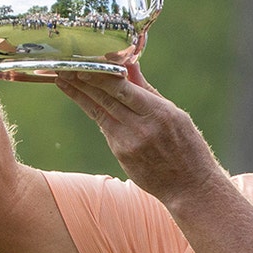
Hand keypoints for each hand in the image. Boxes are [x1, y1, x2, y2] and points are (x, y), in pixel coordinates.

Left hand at [55, 64, 224, 204]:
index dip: (100, 78)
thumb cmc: (188, 146)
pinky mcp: (122, 155)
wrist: (189, 187)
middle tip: (63, 68)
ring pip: (99, 113)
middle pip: (106, 100)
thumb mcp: (175, 114)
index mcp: (159, 113)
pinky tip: (83, 100)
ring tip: (62, 81)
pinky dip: (95, 112)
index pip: (123, 90)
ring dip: (79, 96)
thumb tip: (130, 65)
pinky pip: (106, 129)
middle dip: (82, 82)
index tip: (83, 66)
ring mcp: (129, 144)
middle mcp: (142, 128)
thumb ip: (148, 91)